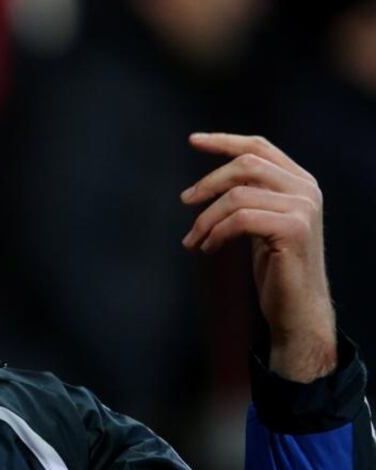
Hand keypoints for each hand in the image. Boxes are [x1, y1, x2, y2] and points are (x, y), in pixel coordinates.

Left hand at [180, 133, 335, 381]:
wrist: (297, 308)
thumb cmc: (275, 267)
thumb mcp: (261, 222)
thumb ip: (250, 196)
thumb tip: (209, 181)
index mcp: (299, 181)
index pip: (259, 148)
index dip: (224, 141)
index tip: (193, 140)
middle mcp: (306, 189)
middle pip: (246, 165)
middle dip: (208, 182)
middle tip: (184, 202)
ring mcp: (303, 208)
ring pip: (238, 196)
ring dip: (206, 219)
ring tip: (193, 240)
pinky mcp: (293, 230)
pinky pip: (240, 219)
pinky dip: (215, 233)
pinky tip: (207, 249)